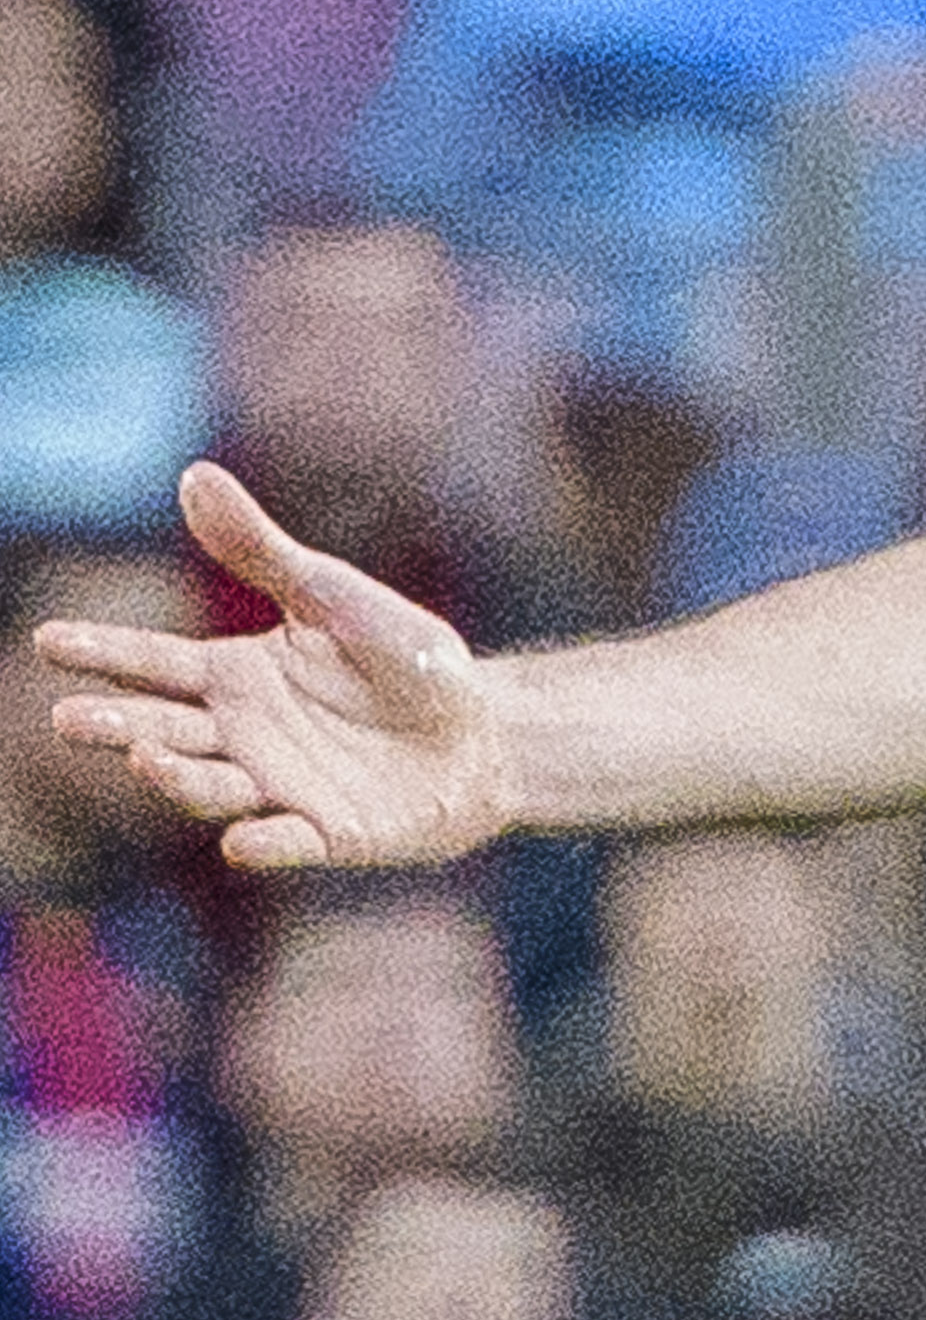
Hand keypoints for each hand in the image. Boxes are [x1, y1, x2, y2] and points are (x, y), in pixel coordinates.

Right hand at [31, 465, 509, 870]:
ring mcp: (277, 788)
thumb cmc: (402, 660)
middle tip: (69, 718)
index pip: (153, 663)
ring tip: (145, 757)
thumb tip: (194, 474)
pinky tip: (241, 842)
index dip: (102, 652)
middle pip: (163, 731)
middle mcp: (239, 737)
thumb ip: (262, 551)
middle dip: (117, 727)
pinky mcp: (329, 833)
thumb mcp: (334, 596)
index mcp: (233, 677)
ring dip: (175, 779)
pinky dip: (265, 844)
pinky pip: (289, 844)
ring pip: (209, 788)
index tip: (48, 639)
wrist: (484, 731)